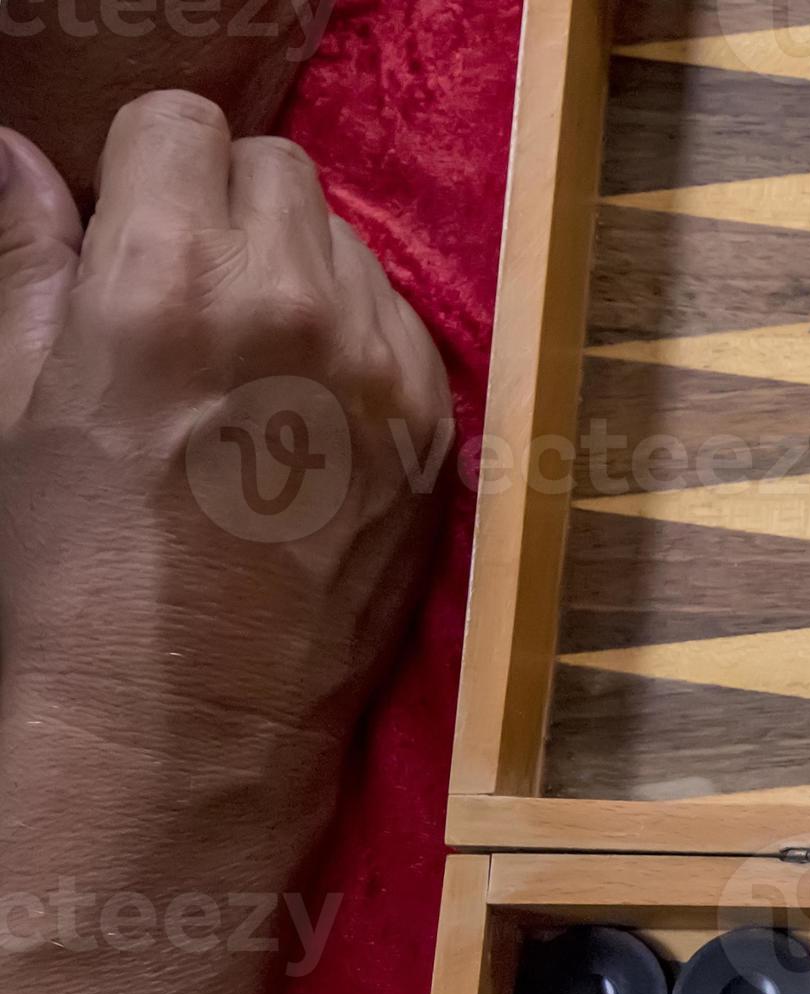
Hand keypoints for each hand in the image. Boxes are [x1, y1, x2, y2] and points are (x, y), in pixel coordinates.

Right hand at [0, 93, 449, 859]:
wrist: (186, 721)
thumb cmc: (78, 574)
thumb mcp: (15, 400)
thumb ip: (31, 257)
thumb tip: (19, 153)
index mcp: (171, 279)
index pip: (186, 124)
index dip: (148, 165)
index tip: (130, 218)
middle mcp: (294, 308)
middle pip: (277, 170)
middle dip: (225, 206)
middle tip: (182, 294)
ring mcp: (381, 372)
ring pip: (347, 244)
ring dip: (298, 270)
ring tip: (242, 364)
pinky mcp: (435, 433)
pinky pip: (401, 325)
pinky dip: (356, 338)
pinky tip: (300, 410)